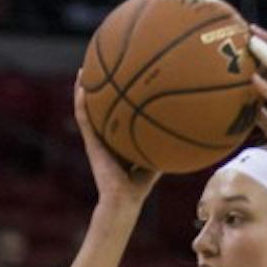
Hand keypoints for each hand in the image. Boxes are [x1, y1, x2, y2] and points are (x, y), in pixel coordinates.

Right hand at [71, 79, 157, 207]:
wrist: (123, 199)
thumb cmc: (139, 186)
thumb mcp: (155, 159)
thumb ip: (164, 145)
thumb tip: (185, 129)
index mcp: (117, 141)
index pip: (115, 116)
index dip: (115, 99)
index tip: (120, 79)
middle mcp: (104, 138)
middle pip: (99, 108)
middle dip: (99, 88)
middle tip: (99, 67)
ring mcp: (95, 140)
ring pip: (86, 110)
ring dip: (83, 90)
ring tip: (84, 70)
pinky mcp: (91, 144)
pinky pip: (84, 119)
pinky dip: (81, 103)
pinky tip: (82, 86)